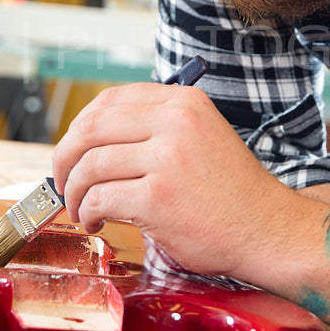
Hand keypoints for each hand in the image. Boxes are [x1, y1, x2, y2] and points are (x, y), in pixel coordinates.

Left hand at [51, 82, 321, 284]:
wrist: (267, 230)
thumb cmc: (231, 193)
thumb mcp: (201, 137)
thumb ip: (156, 128)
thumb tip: (92, 140)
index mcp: (183, 103)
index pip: (111, 100)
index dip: (80, 126)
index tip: (73, 149)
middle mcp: (175, 122)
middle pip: (90, 129)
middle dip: (64, 158)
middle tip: (62, 180)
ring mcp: (167, 159)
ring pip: (90, 166)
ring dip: (74, 191)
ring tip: (81, 208)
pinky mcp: (158, 198)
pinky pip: (100, 198)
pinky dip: (88, 211)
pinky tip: (96, 220)